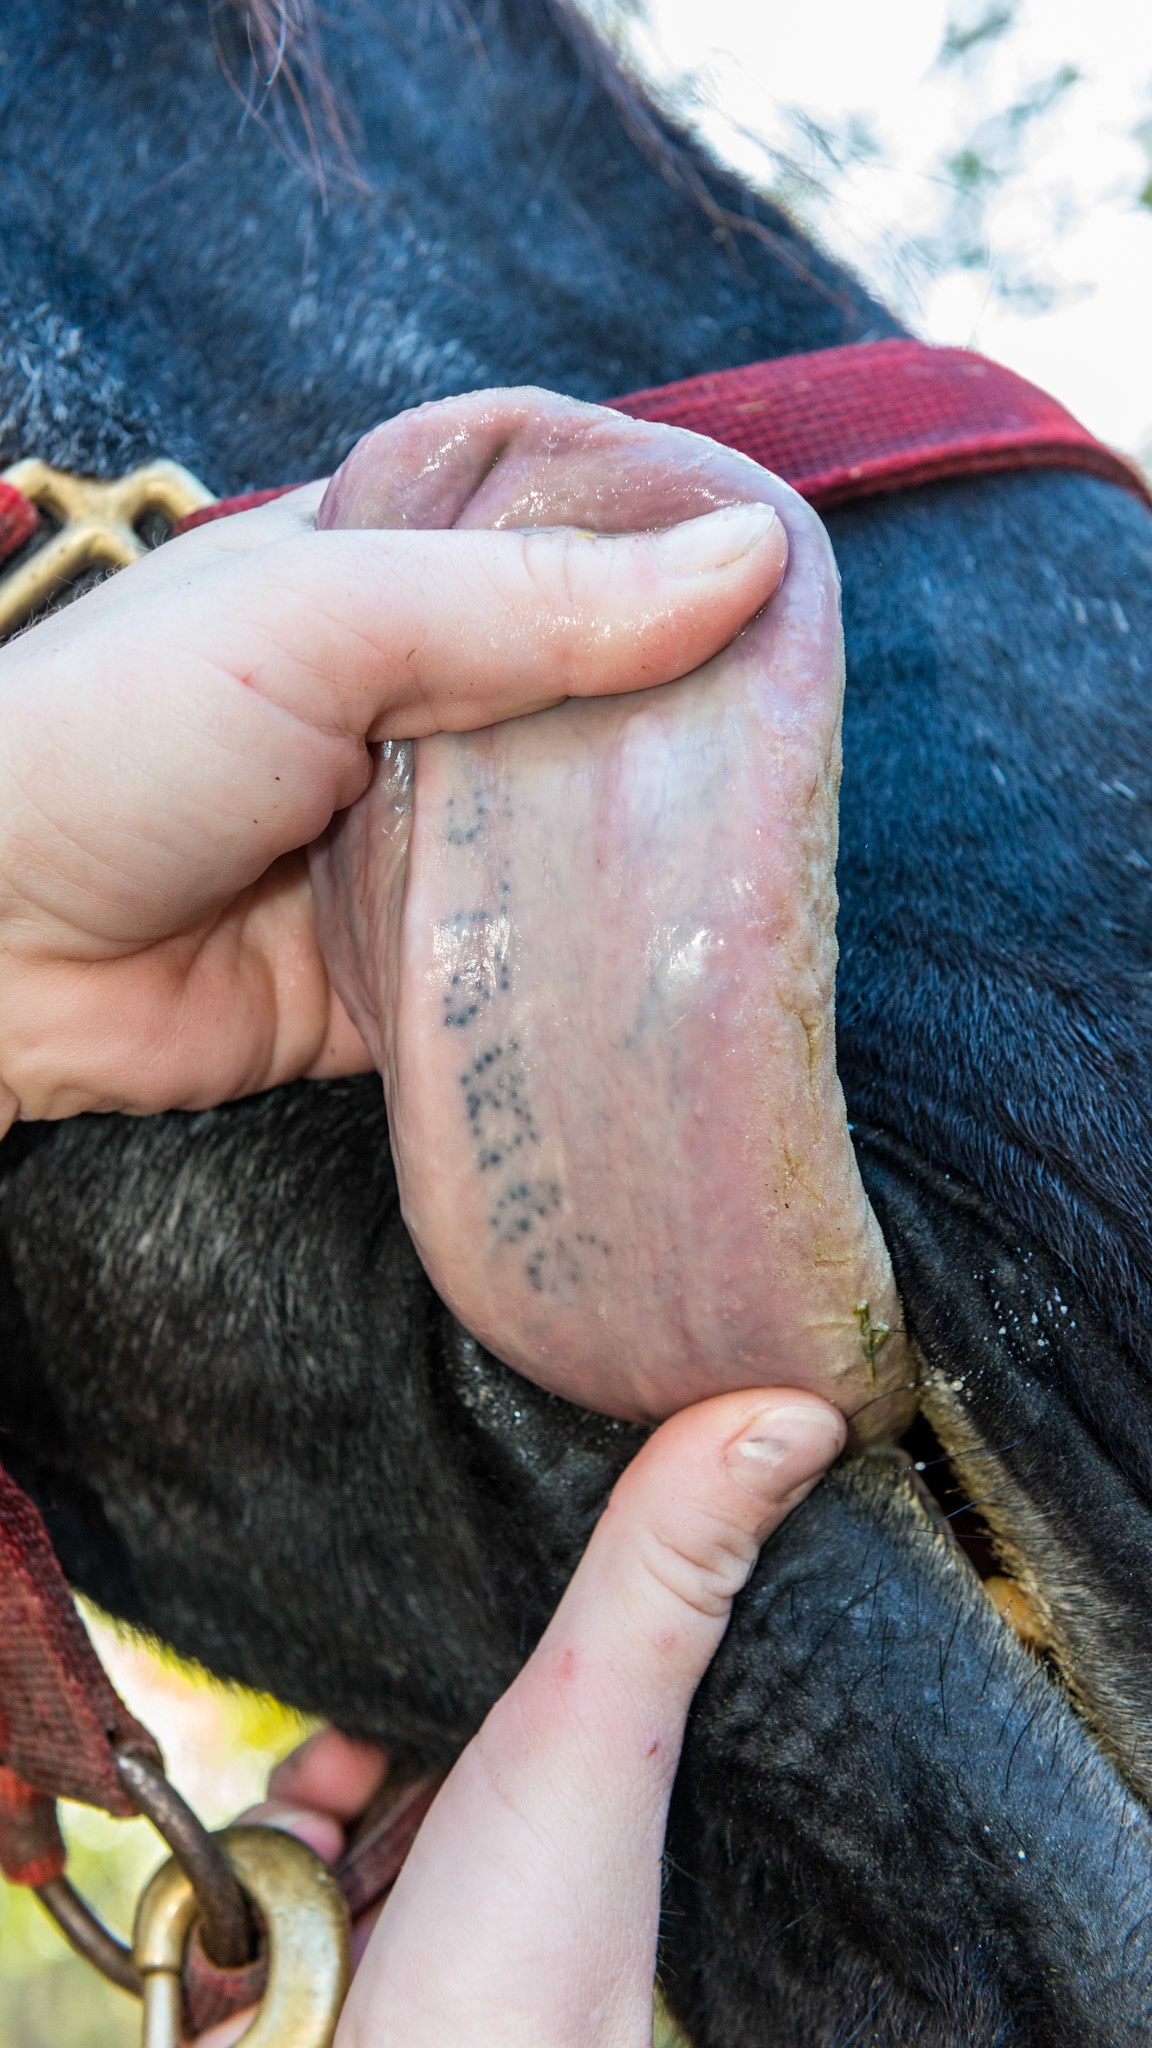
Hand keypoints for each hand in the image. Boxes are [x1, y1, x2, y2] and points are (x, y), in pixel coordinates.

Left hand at [0, 457, 785, 1133]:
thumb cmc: (116, 736)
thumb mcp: (322, 620)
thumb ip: (525, 602)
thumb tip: (747, 564)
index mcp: (388, 581)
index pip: (567, 546)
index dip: (679, 564)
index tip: (801, 599)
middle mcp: (411, 709)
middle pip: (592, 705)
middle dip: (688, 735)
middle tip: (814, 765)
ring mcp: (409, 848)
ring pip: (574, 848)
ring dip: (648, 866)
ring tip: (782, 874)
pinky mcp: (401, 975)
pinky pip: (523, 976)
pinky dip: (584, 982)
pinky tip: (681, 979)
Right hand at [195, 1388, 844, 2047]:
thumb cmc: (513, 1982)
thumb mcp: (590, 1740)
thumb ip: (666, 1575)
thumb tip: (794, 1404)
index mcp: (610, 1809)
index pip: (586, 1662)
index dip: (534, 1606)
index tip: (494, 1562)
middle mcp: (531, 1867)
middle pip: (446, 1720)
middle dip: (383, 1707)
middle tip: (375, 1737)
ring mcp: (432, 1925)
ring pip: (350, 1791)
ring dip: (307, 1797)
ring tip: (322, 1838)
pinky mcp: (332, 1968)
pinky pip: (276, 1870)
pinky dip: (252, 1870)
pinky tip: (261, 1908)